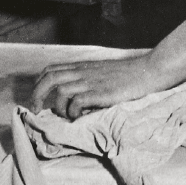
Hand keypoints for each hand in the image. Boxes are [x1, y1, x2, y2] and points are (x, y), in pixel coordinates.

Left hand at [31, 55, 168, 119]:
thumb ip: (88, 79)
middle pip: (49, 78)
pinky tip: (81, 117)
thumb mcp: (103, 72)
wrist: (149, 71)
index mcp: (83, 67)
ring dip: (59, 107)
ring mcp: (92, 82)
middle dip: (37, 95)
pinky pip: (77, 102)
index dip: (39, 83)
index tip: (38, 97)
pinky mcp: (100, 93)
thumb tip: (75, 95)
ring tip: (66, 116)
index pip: (51, 69)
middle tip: (36, 110)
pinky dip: (73, 112)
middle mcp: (84, 73)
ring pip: (61, 91)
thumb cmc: (130, 74)